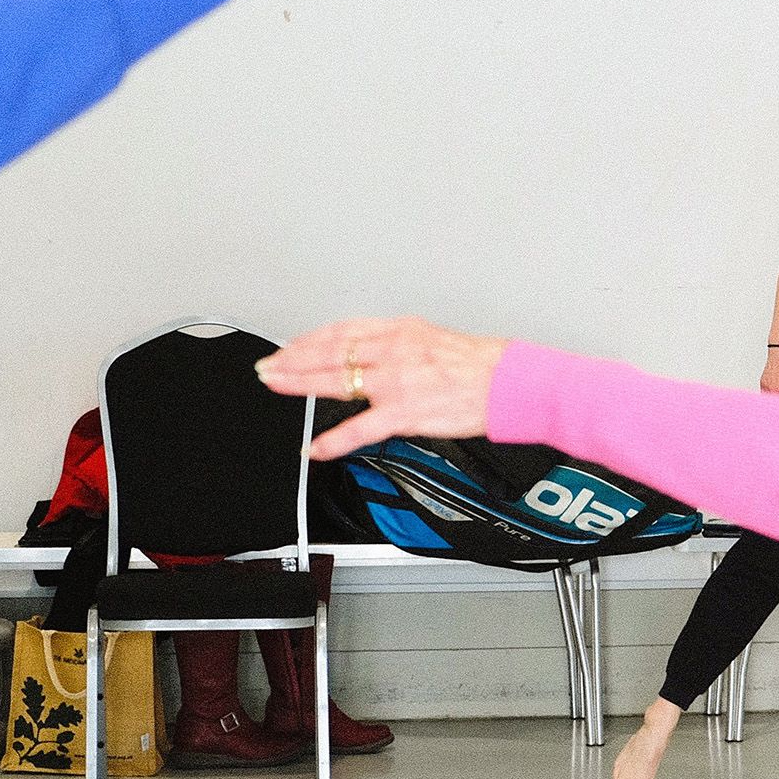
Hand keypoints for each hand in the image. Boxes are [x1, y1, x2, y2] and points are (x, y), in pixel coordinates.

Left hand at [256, 317, 509, 458]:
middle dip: (293, 359)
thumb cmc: (482, 365)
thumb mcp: (434, 340)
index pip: (342, 331)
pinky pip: (361, 428)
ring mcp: (397, 381)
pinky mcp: (405, 412)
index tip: (291, 347)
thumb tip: (374, 355)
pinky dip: (335, 440)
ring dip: (300, 384)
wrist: (510, 382)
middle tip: (269, 366)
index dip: (309, 339)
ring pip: (336, 380)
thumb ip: (400, 346)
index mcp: (401, 330)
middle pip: (329, 351)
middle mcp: (394, 350)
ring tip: (277, 387)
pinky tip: (317, 448)